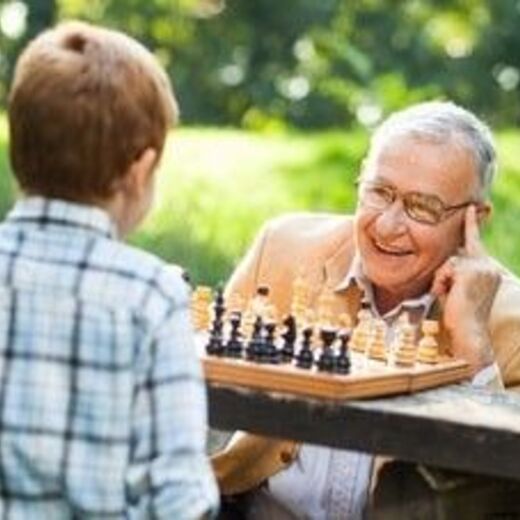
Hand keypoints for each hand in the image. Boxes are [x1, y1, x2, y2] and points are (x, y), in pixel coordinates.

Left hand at [430, 205, 499, 374]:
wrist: (468, 332)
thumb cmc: (458, 313)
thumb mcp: (456, 288)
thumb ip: (454, 272)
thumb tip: (446, 264)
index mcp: (486, 270)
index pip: (475, 242)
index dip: (471, 224)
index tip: (471, 207)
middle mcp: (487, 267)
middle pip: (453, 256)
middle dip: (444, 275)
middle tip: (447, 293)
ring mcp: (481, 268)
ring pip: (448, 263)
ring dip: (441, 280)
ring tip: (448, 296)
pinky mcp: (471, 272)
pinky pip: (445, 270)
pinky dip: (441, 283)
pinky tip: (447, 294)